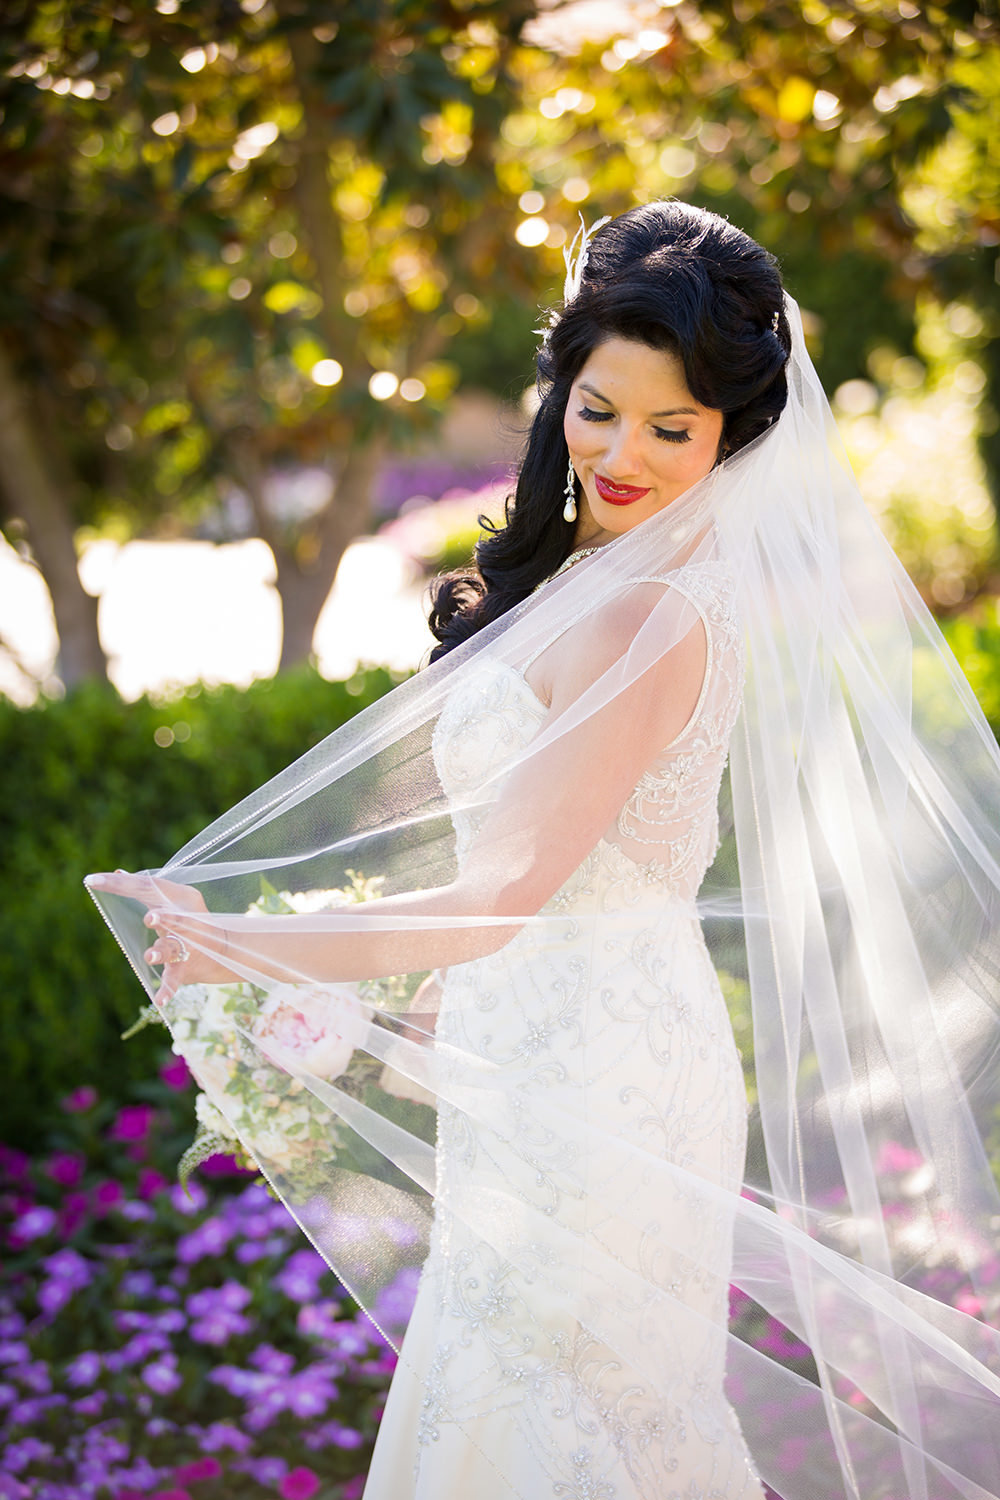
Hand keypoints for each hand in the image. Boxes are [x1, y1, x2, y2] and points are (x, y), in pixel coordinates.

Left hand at [85, 869, 237, 1002]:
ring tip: (149, 956)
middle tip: (150, 918)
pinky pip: (175, 978)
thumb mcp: (171, 902)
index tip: (91, 880)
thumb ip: (146, 890)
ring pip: (174, 948)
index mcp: (181, 897)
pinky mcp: (187, 967)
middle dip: (164, 918)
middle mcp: (189, 919)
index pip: (148, 887)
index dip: (119, 884)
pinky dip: (168, 989)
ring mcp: (189, 945)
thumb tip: (117, 873)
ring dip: (162, 952)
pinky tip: (160, 1001)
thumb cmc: (189, 921)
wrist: (223, 951)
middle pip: (173, 918)